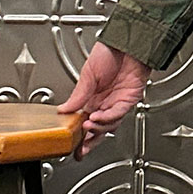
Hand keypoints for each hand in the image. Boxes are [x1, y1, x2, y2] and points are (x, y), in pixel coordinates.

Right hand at [57, 41, 149, 158]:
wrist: (126, 42)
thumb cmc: (109, 51)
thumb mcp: (88, 73)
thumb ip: (78, 94)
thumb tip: (63, 110)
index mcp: (92, 96)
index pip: (84, 120)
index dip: (78, 134)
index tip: (71, 145)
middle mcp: (105, 101)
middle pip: (97, 128)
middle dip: (89, 142)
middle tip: (80, 151)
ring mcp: (118, 101)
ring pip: (108, 124)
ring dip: (97, 128)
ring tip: (86, 126)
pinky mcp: (129, 99)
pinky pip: (117, 114)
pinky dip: (107, 118)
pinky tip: (97, 118)